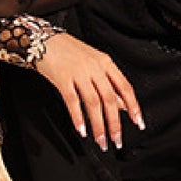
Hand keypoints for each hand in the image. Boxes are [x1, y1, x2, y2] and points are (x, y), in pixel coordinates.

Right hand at [34, 31, 143, 149]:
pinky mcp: (62, 78)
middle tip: (117, 140)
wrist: (42, 40)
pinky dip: (78, 118)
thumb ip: (109, 82)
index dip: (133, 106)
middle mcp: (95, 67)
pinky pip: (72, 101)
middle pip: (110, 99)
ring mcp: (79, 72)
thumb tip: (124, 104)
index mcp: (105, 63)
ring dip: (99, 125)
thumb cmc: (68, 51)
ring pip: (94, 103)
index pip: (125, 87)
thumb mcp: (94, 62)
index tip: (138, 122)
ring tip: (101, 140)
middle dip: (115, 123)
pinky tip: (82, 130)